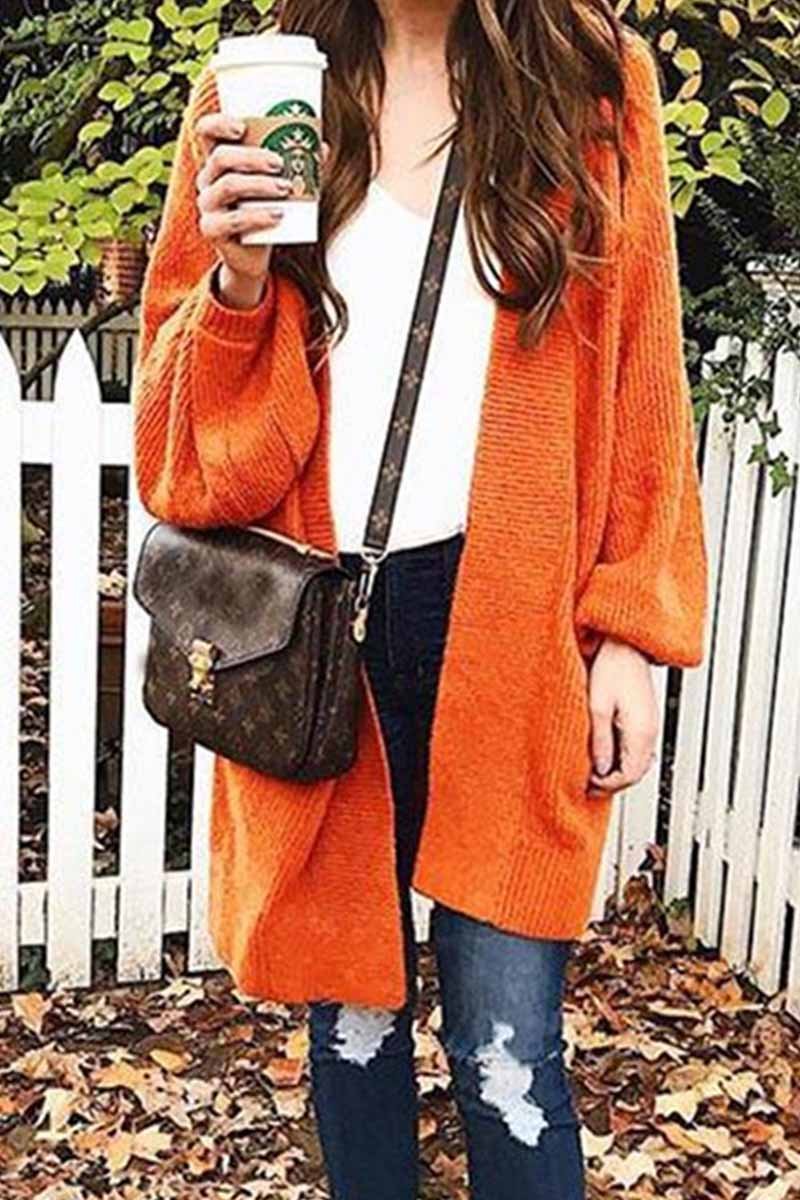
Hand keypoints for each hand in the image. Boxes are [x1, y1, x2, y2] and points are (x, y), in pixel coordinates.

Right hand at [194, 113, 290, 301]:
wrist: (253, 255)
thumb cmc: (264, 211)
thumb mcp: (278, 185)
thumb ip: (297, 166)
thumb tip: (323, 147)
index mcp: (219, 162)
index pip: (206, 132)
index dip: (219, 124)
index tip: (243, 126)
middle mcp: (207, 180)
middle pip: (221, 158)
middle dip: (252, 157)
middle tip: (280, 163)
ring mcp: (208, 206)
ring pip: (228, 186)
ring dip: (259, 184)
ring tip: (286, 188)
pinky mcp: (212, 230)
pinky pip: (233, 221)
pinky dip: (258, 216)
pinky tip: (278, 215)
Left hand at [587, 637, 659, 792]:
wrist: (624, 646)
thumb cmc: (612, 668)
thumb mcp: (597, 707)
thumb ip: (599, 741)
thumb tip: (599, 768)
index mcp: (640, 732)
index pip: (629, 775)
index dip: (607, 785)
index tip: (587, 783)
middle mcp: (649, 732)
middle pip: (636, 773)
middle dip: (612, 782)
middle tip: (588, 783)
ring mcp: (649, 726)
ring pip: (637, 763)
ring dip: (616, 771)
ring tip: (593, 770)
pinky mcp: (644, 719)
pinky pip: (636, 749)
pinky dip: (621, 758)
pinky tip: (605, 754)